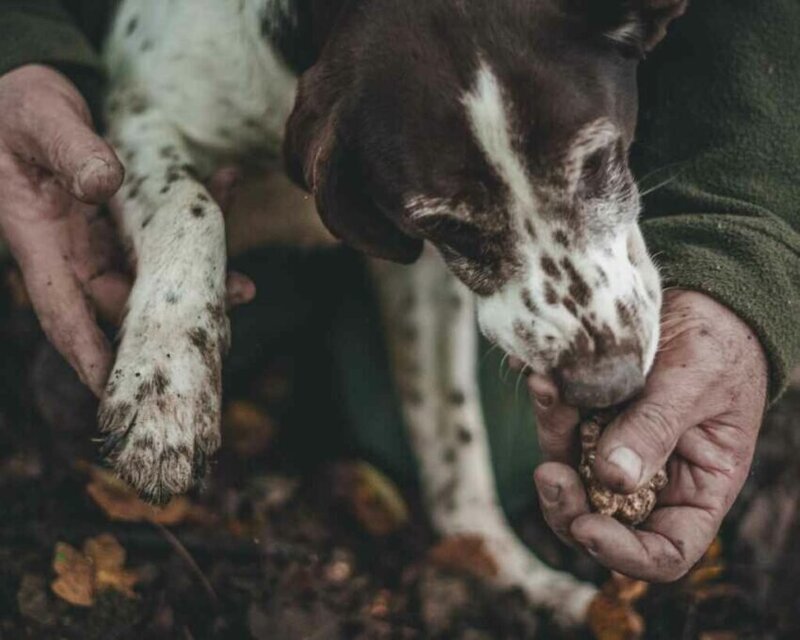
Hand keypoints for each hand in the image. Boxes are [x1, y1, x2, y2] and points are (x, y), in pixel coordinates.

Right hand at [0, 65, 253, 395]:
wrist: (25, 97)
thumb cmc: (18, 111)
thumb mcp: (41, 121)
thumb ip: (71, 152)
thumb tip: (105, 184)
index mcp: (41, 242)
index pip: (64, 312)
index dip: (90, 354)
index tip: (117, 390)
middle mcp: (73, 251)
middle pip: (122, 303)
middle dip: (168, 321)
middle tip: (217, 330)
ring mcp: (100, 239)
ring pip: (152, 274)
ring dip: (197, 277)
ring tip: (243, 285)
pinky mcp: (122, 222)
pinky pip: (163, 232)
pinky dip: (195, 221)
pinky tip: (225, 190)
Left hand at [530, 290, 767, 580]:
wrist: (702, 300)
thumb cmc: (719, 347)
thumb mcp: (695, 385)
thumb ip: (655, 430)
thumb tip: (611, 479)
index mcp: (696, 490)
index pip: (664, 551)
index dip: (625, 554)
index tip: (588, 528)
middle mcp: (651, 479)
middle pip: (600, 519)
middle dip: (567, 504)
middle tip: (548, 473)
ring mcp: (615, 449)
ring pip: (570, 471)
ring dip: (552, 439)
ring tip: (546, 391)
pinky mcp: (589, 418)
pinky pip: (561, 424)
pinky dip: (549, 405)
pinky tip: (541, 376)